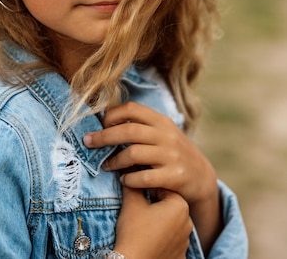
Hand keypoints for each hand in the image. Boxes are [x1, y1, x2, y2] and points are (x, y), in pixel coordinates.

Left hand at [84, 101, 221, 253]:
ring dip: (114, 161)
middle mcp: (167, 135)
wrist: (202, 177)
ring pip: (133, 153)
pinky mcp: (175, 176)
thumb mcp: (161, 133)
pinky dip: (129, 179)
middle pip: (128, 130)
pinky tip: (124, 181)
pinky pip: (144, 177)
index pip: (131, 109)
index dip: (111, 115)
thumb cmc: (172, 152)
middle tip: (88, 143)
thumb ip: (140, 126)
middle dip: (103, 136)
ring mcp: (172, 155)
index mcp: (161, 121)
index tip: (99, 124)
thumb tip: (104, 121)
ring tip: (106, 166)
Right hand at [113, 185, 191, 258]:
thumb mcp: (131, 202)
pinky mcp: (180, 256)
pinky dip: (161, 238)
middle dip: (153, 204)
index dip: (146, 189)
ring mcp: (185, 241)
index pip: (162, 187)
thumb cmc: (134, 232)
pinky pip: (171, 240)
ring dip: (157, 220)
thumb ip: (132, 182)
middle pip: (167, 204)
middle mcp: (188, 223)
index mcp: (180, 206)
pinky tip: (148, 240)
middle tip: (138, 210)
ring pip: (169, 222)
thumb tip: (127, 167)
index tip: (136, 194)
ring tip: (142, 226)